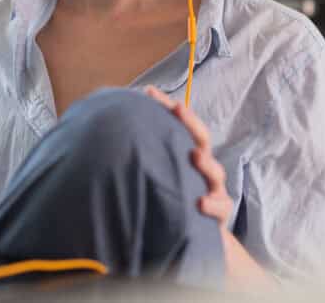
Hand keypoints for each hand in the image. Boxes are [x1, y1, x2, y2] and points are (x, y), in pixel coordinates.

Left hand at [144, 86, 233, 229]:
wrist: (190, 233)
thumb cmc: (168, 197)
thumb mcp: (155, 173)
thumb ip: (139, 153)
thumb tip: (104, 128)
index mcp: (186, 154)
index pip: (180, 125)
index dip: (166, 107)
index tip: (149, 92)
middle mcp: (201, 167)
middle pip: (201, 139)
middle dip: (190, 123)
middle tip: (177, 109)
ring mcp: (212, 189)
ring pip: (215, 172)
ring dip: (206, 163)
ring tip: (194, 156)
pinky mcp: (218, 213)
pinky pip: (221, 207)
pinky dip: (212, 204)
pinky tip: (200, 202)